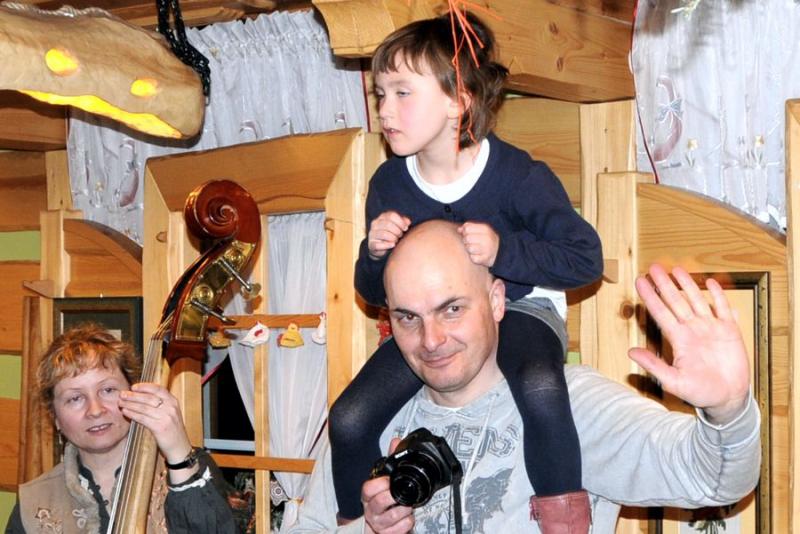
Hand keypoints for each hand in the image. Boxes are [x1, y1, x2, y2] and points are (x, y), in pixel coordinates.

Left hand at [119, 383, 195, 479]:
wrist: (179, 447)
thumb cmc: (172, 430)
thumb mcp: (170, 413)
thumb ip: (161, 405)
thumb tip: (140, 397)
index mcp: (173, 401)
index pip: (158, 389)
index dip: (145, 387)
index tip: (134, 387)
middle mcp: (171, 407)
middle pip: (149, 398)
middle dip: (133, 395)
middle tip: (122, 394)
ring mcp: (166, 417)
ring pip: (144, 407)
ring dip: (130, 404)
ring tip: (121, 403)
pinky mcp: (160, 427)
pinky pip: (143, 418)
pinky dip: (133, 414)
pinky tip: (126, 412)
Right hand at [362, 438, 413, 533]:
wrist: (382, 525)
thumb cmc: (383, 501)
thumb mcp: (385, 480)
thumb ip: (391, 460)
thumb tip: (396, 441)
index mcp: (368, 495)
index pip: (367, 489)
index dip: (380, 484)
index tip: (389, 480)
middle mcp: (371, 510)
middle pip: (379, 503)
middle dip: (394, 497)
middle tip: (403, 494)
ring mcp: (378, 523)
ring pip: (392, 517)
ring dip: (405, 510)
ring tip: (408, 506)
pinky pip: (401, 528)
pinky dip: (409, 522)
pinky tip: (408, 517)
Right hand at [368, 211, 410, 259]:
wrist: (381, 247)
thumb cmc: (392, 234)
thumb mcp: (398, 226)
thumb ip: (403, 222)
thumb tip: (408, 222)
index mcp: (382, 217)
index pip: (391, 215)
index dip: (401, 222)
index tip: (405, 228)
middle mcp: (375, 223)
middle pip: (388, 224)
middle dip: (397, 231)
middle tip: (401, 236)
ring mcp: (372, 234)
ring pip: (384, 234)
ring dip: (394, 238)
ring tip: (396, 241)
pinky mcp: (371, 244)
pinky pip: (379, 244)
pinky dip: (388, 245)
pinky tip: (393, 245)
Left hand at [458, 222, 499, 266]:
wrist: (500, 252)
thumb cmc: (487, 240)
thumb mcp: (481, 230)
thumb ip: (469, 227)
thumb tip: (459, 230)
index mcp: (485, 229)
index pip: (467, 228)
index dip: (465, 232)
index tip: (469, 235)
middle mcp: (487, 238)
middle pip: (467, 238)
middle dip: (467, 241)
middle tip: (473, 243)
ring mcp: (487, 249)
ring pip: (469, 248)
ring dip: (470, 250)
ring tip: (476, 250)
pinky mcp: (486, 259)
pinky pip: (473, 258)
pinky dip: (474, 258)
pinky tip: (478, 256)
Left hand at [629, 264, 749, 424]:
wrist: (728, 399)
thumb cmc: (701, 392)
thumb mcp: (673, 381)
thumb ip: (653, 365)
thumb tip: (630, 352)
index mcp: (678, 340)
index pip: (660, 313)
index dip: (650, 297)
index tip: (639, 282)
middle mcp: (692, 330)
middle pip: (676, 301)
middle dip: (665, 284)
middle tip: (653, 268)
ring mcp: (711, 328)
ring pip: (696, 300)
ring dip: (687, 285)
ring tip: (677, 269)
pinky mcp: (729, 331)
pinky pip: (723, 309)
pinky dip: (718, 296)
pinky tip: (710, 283)